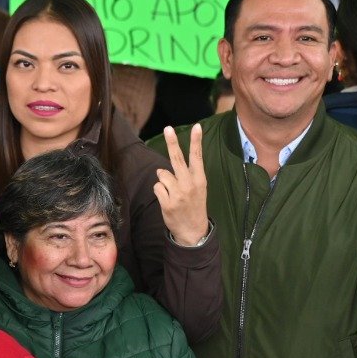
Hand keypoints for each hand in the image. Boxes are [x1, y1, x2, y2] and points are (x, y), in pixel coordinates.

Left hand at [155, 124, 209, 245]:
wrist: (193, 231)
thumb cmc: (194, 206)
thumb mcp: (198, 189)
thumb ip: (184, 177)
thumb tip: (162, 169)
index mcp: (200, 180)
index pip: (198, 157)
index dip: (196, 141)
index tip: (197, 126)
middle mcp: (190, 184)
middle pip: (177, 159)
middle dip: (172, 142)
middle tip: (167, 128)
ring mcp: (178, 193)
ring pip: (162, 175)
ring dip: (163, 181)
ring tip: (172, 193)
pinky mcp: (167, 202)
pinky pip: (156, 187)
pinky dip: (159, 192)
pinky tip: (167, 200)